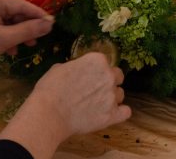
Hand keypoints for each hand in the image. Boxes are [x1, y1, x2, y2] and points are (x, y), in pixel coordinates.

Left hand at [0, 0, 53, 79]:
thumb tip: (50, 24)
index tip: (53, 24)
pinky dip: (6, 35)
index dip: (38, 16)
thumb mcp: (4, 40)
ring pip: (7, 19)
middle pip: (14, 11)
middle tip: (39, 40)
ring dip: (17, 33)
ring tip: (27, 46)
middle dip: (26, 27)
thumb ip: (28, 30)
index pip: (21, 5)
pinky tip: (11, 49)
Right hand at [0, 53, 130, 157]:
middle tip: (94, 90)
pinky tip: (110, 114)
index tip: (88, 76)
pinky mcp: (112, 115)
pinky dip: (119, 113)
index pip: (104, 62)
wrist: (49, 113)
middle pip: (118, 76)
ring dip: (111, 98)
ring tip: (96, 105)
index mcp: (97, 60)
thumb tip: (78, 71)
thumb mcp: (60, 68)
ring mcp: (112, 96)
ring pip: (120, 94)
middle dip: (108, 81)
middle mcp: (108, 75)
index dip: (96, 70)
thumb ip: (76, 67)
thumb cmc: (50, 89)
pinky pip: (125, 112)